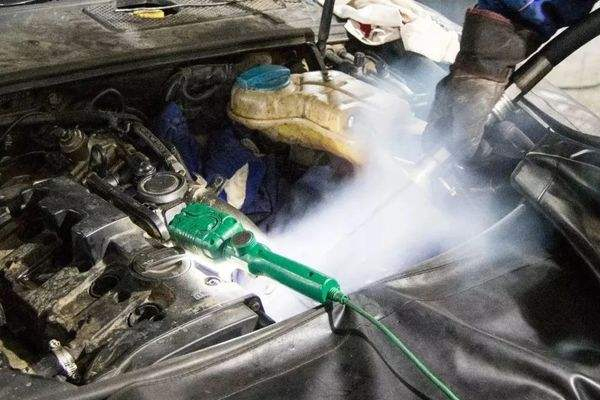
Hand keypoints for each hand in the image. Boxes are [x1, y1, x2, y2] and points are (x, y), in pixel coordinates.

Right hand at [423, 8, 540, 161]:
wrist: (492, 58)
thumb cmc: (473, 88)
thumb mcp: (467, 118)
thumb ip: (464, 141)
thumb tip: (468, 159)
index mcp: (437, 114)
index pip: (429, 141)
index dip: (438, 154)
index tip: (453, 164)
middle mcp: (447, 110)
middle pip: (452, 138)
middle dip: (468, 147)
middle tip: (485, 151)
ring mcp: (464, 104)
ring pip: (469, 130)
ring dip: (482, 137)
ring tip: (496, 138)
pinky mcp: (480, 99)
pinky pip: (483, 120)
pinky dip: (491, 125)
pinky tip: (501, 125)